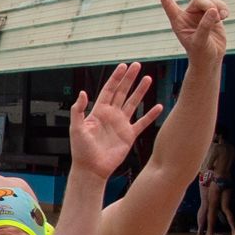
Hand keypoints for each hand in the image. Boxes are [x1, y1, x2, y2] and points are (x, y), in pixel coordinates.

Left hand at [70, 62, 164, 181]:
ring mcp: (120, 124)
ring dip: (140, 91)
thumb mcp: (77, 129)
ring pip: (133, 103)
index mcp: (98, 112)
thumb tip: (82, 93)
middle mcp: (110, 115)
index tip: (123, 66)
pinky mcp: (129, 135)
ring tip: (148, 78)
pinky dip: (150, 115)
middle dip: (129, 79)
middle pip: (122, 92)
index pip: (108, 90)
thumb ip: (78, 111)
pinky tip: (158, 106)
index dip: (115, 78)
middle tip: (137, 65)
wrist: (92, 169)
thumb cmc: (81, 151)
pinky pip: (142, 123)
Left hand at [152, 0, 228, 65]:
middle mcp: (187, 15)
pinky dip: (223, 8)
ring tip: (222, 18)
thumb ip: (205, 26)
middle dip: (209, 4)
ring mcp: (200, 14)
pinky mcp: (212, 15)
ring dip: (218, 6)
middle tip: (218, 16)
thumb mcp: (200, 42)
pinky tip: (225, 16)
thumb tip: (212, 10)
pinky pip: (218, 4)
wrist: (210, 58)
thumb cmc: (200, 53)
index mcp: (178, 21)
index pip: (169, 4)